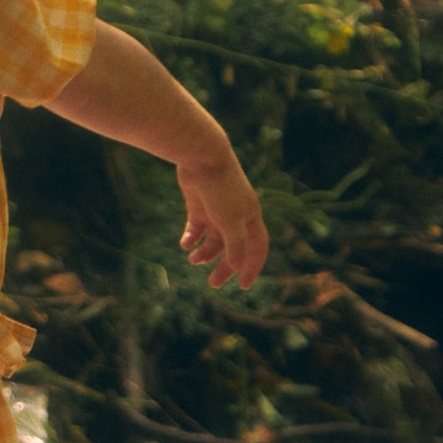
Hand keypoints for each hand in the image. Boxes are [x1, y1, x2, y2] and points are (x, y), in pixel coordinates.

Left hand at [177, 149, 267, 290]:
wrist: (201, 156)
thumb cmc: (221, 188)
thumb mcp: (231, 220)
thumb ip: (236, 245)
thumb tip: (238, 266)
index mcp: (251, 217)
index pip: (257, 248)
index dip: (252, 267)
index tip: (242, 286)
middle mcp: (236, 214)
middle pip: (233, 247)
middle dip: (224, 266)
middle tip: (213, 284)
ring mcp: (216, 208)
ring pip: (213, 239)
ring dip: (204, 252)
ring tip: (193, 260)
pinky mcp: (199, 203)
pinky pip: (196, 227)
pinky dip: (191, 238)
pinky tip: (185, 245)